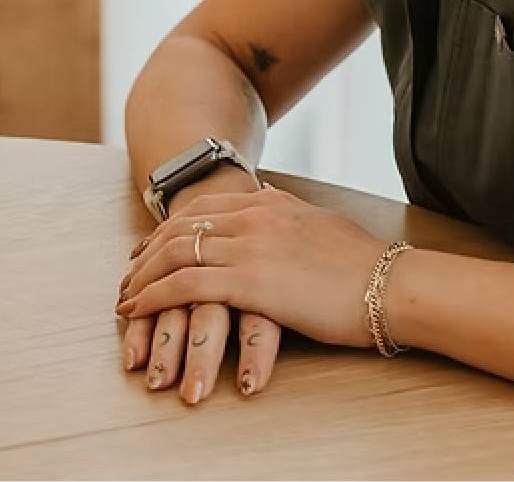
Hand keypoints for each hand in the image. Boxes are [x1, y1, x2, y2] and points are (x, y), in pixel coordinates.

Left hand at [116, 185, 391, 350]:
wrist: (388, 284)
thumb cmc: (365, 266)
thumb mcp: (321, 226)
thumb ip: (290, 218)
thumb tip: (274, 207)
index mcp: (273, 203)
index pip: (205, 208)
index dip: (170, 228)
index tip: (151, 248)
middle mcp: (257, 216)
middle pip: (182, 227)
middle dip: (147, 252)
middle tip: (129, 273)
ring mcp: (251, 246)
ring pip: (175, 253)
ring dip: (142, 276)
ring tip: (125, 297)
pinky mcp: (250, 281)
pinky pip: (185, 285)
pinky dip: (153, 296)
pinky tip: (137, 309)